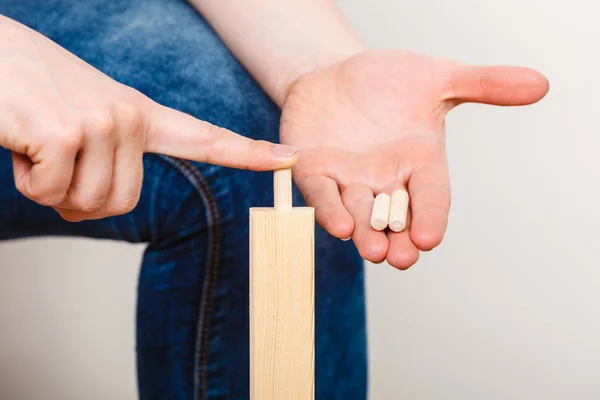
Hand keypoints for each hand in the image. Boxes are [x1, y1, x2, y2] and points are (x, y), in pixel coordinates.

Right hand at [0, 16, 296, 221]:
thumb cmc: (31, 90)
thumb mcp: (84, 116)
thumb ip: (110, 155)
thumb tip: (100, 205)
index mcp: (140, 114)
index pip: (205, 137)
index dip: (248, 153)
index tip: (290, 159)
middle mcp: (129, 116)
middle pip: (122, 204)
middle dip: (79, 201)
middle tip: (52, 163)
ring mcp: (102, 122)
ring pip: (86, 204)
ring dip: (49, 188)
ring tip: (36, 144)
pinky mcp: (66, 132)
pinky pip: (50, 193)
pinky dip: (26, 180)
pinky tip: (20, 140)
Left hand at [280, 50, 548, 268]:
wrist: (337, 74)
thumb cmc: (390, 80)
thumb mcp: (437, 77)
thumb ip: (482, 84)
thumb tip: (540, 83)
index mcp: (419, 161)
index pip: (430, 196)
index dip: (430, 218)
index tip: (430, 239)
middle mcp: (385, 178)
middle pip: (394, 217)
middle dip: (397, 240)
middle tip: (400, 258)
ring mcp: (348, 178)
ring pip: (357, 213)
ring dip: (364, 234)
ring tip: (371, 250)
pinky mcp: (314, 170)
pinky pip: (320, 193)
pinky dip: (327, 209)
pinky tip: (337, 225)